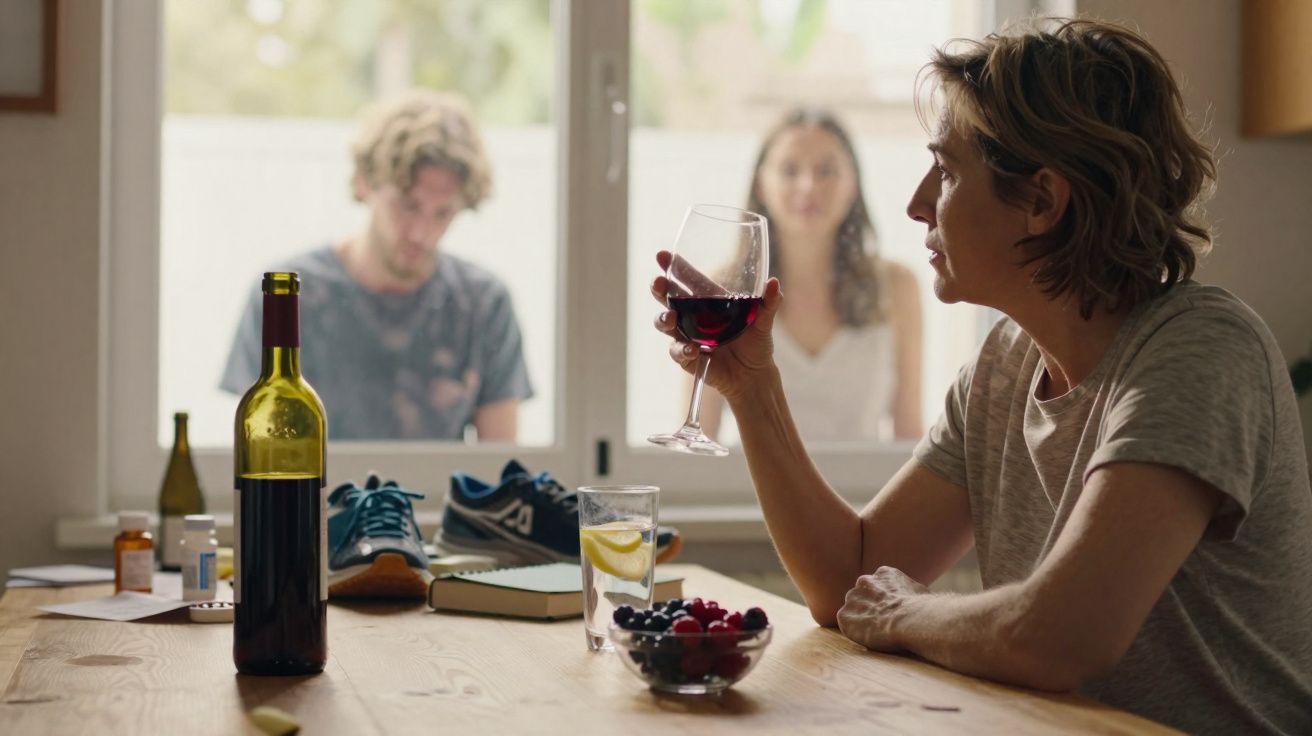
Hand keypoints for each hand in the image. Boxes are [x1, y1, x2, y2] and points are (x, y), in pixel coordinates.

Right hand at [650, 250, 781, 402]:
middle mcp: (693, 316)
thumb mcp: (764, 323)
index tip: (663, 255)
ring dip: (664, 319)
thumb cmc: (756, 344)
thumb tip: (774, 283)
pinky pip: (678, 351)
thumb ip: (768, 303)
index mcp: (709, 301)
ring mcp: (688, 336)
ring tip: (671, 319)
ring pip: (665, 324)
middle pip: (668, 298)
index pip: (687, 280)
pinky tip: (692, 349)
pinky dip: (682, 349)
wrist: (753, 376)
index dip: (673, 267)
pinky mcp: (688, 357)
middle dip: (660, 289)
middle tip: (658, 283)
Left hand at [836, 566, 928, 651]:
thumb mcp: (920, 592)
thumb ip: (910, 592)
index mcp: (884, 574)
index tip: (890, 610)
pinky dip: (855, 632)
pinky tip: (868, 637)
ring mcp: (852, 598)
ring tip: (877, 632)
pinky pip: (847, 624)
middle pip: (863, 596)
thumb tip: (916, 599)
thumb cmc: (921, 609)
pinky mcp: (844, 616)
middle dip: (870, 608)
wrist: (909, 620)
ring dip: (862, 619)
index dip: (884, 600)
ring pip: (853, 610)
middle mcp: (864, 581)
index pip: (879, 585)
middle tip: (881, 623)